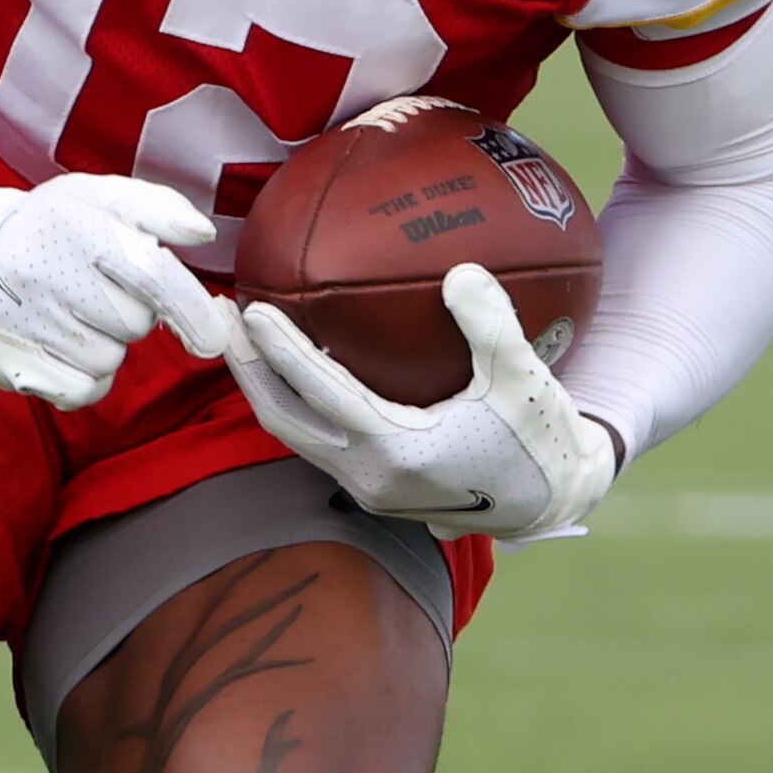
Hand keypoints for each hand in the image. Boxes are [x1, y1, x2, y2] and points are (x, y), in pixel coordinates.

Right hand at [0, 176, 234, 409]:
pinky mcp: (6, 361)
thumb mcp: (105, 196)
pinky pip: (81, 389)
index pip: (147, 272)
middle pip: (133, 322)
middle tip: (102, 289)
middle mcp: (40, 270)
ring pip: (109, 358)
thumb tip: (202, 233)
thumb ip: (160, 208)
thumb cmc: (58, 224)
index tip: (213, 337)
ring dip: (108, 342)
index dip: (188, 308)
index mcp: (73, 222)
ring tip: (77, 312)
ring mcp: (19, 319)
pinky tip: (67, 344)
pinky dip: (87, 374)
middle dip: (134, 312)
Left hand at [226, 264, 620, 539]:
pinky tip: (293, 367)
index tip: (251, 309)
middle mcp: (370, 476)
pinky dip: (297, 403)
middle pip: (284, 420)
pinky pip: (318, 440)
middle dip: (247, 370)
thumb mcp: (524, 379)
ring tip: (241, 341)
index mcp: (398, 451)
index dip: (281, 351)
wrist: (553, 500)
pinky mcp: (375, 487)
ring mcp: (369, 487)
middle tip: (219, 320)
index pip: (321, 393)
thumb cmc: (541, 439)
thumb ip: (492, 325)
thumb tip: (460, 272)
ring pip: (295, 436)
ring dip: (265, 388)